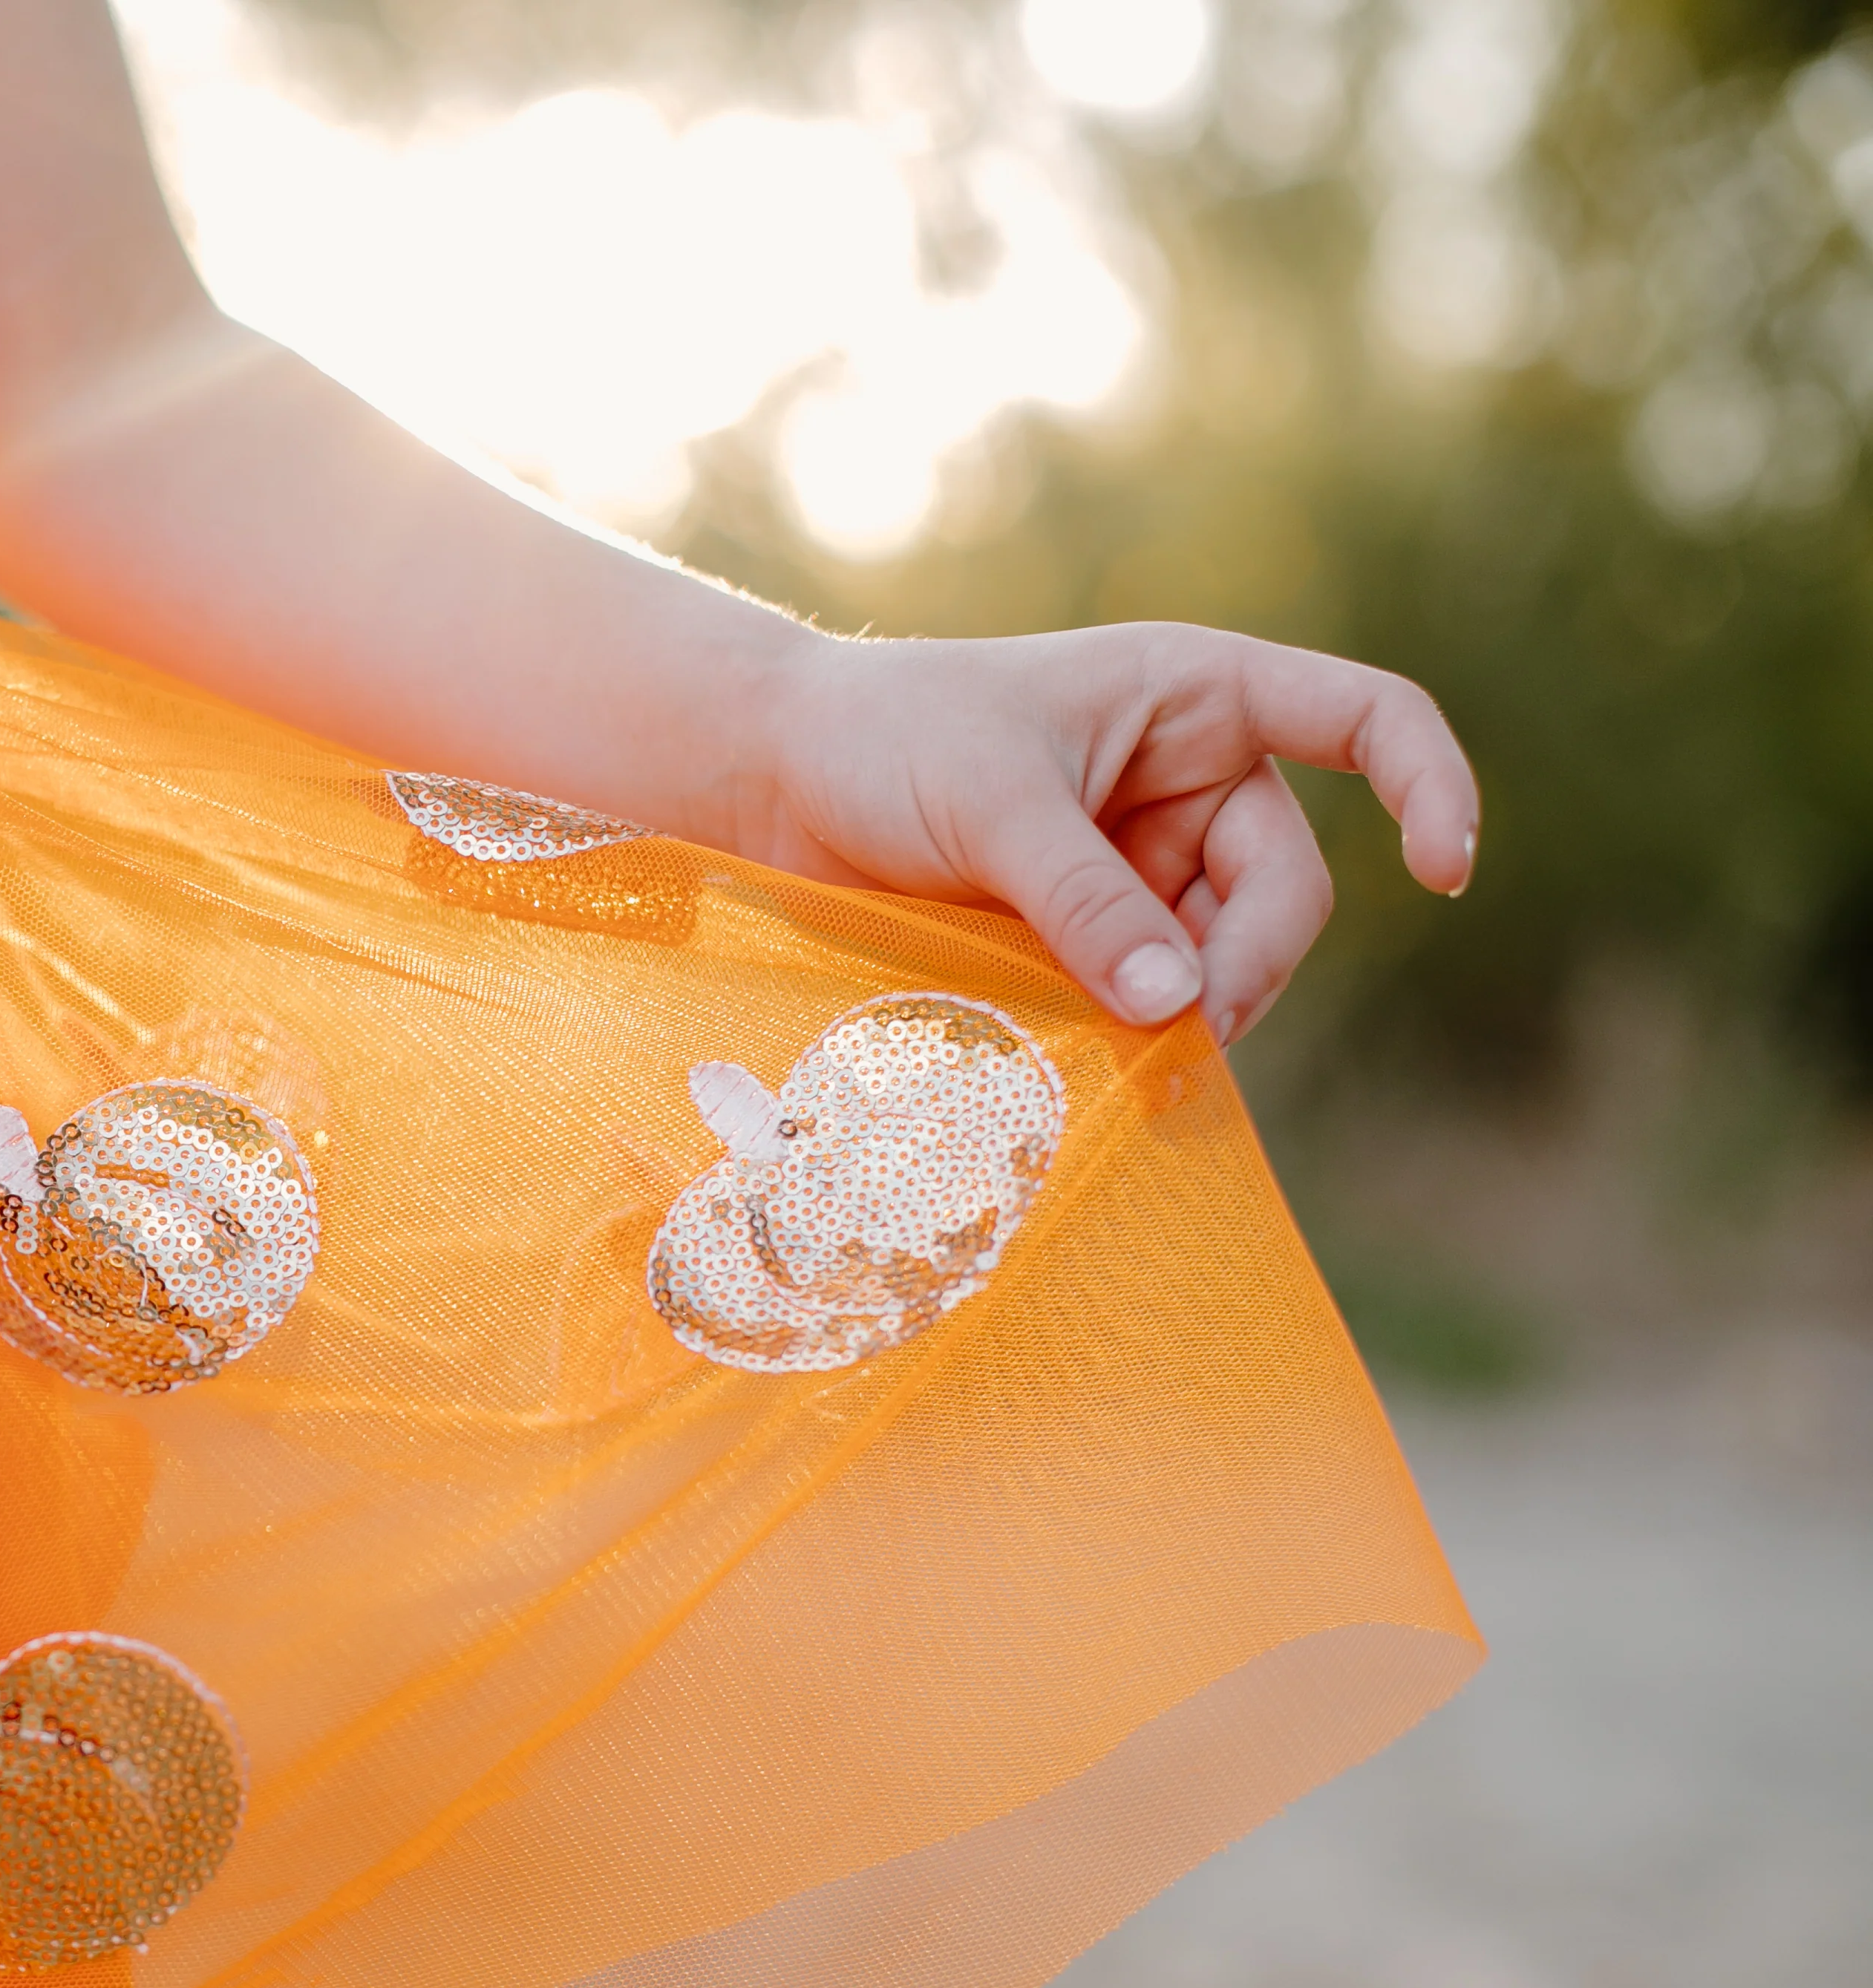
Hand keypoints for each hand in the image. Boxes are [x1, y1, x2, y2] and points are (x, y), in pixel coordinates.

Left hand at [746, 625, 1479, 1042]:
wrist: (770, 780)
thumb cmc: (882, 742)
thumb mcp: (991, 808)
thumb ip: (1085, 902)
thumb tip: (1180, 1009)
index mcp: (1196, 695)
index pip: (1366, 719)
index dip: (1428, 785)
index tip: (1444, 870)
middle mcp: (1188, 776)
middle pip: (1283, 888)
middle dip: (1246, 962)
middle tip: (1182, 1031)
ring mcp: (1141, 859)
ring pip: (1218, 956)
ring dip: (1185, 1009)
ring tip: (1122, 1054)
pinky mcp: (1088, 929)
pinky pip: (1149, 990)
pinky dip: (1135, 1030)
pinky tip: (1102, 1066)